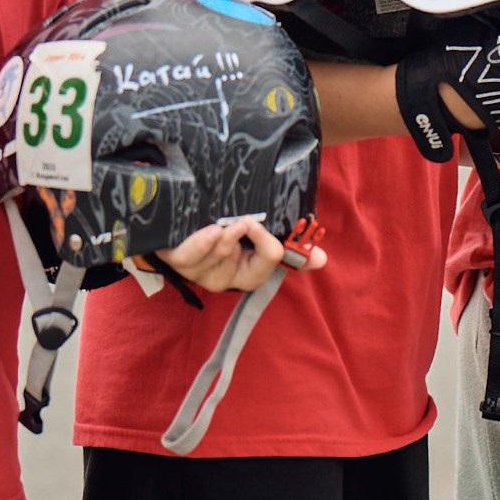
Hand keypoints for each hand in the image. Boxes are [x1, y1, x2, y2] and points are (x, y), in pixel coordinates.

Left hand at [155, 215, 327, 293]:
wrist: (176, 224)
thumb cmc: (221, 227)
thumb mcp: (254, 234)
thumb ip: (288, 248)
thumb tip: (322, 260)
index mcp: (248, 271)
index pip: (270, 260)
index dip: (269, 243)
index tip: (259, 222)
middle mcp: (226, 278)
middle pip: (247, 270)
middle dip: (248, 242)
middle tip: (246, 221)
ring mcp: (200, 273)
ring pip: (220, 260)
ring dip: (224, 239)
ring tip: (223, 223)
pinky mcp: (179, 263)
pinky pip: (191, 258)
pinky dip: (202, 243)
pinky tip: (210, 230)